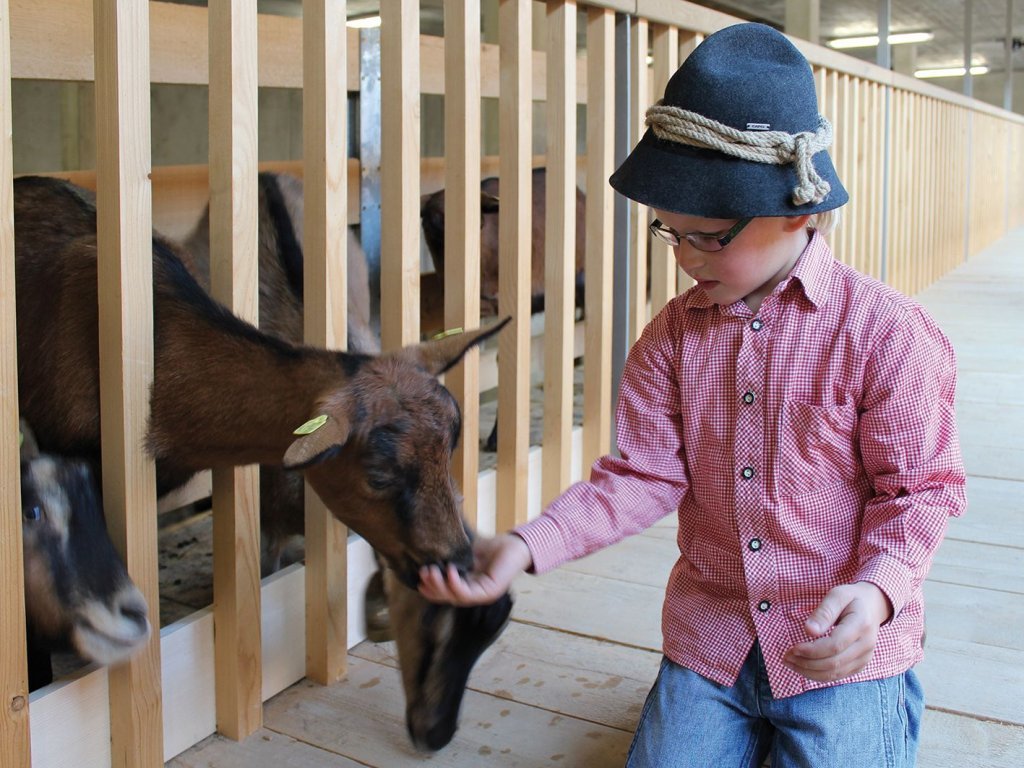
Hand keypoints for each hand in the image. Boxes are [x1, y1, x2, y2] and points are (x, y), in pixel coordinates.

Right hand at [418, 533, 532, 605]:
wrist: (516, 544)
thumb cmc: (494, 547)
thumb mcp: (468, 551)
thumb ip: (453, 555)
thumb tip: (432, 546)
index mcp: (468, 585)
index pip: (446, 593)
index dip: (432, 589)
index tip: (419, 578)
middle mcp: (474, 593)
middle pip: (448, 598)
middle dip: (433, 588)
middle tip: (423, 573)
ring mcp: (482, 595)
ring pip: (456, 598)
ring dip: (441, 587)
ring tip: (433, 572)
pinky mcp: (490, 592)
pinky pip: (468, 594)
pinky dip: (456, 584)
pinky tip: (450, 571)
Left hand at [783, 581, 892, 682]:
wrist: (872, 607)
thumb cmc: (851, 598)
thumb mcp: (837, 595)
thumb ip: (823, 612)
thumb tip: (809, 630)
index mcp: (861, 625)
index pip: (835, 645)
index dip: (812, 650)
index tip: (793, 648)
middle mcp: (866, 645)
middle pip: (834, 663)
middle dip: (806, 663)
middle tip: (786, 657)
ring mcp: (865, 657)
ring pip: (835, 673)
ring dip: (809, 672)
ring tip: (790, 663)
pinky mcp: (860, 665)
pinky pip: (838, 675)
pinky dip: (818, 675)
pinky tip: (803, 667)